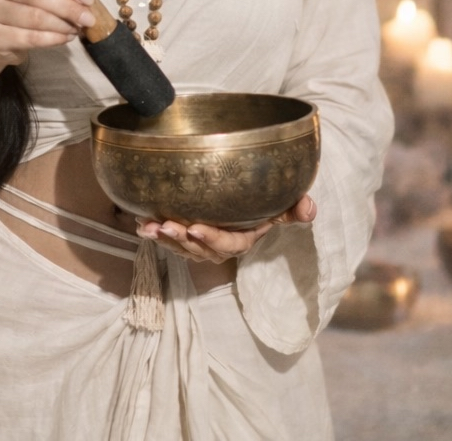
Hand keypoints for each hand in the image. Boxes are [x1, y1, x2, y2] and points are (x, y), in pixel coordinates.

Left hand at [136, 194, 316, 263]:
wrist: (247, 201)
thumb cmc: (263, 203)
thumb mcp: (280, 206)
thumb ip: (293, 208)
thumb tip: (310, 208)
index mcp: (242, 239)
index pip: (229, 245)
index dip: (212, 240)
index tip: (195, 228)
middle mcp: (219, 245)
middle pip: (200, 249)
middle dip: (182, 240)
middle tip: (167, 226)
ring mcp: (200, 242)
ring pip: (182, 246)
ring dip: (164, 239)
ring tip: (149, 227)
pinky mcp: (185, 234)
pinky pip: (170, 239)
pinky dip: (155, 234)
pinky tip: (141, 224)